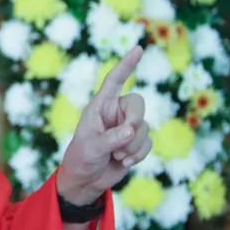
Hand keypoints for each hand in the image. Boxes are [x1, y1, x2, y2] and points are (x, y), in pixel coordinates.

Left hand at [58, 47, 151, 205]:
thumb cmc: (81, 159)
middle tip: (123, 138)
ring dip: (132, 146)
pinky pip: (148, 143)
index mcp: (99, 106)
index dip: (126, 65)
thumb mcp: (91, 148)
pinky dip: (138, 155)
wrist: (86, 181)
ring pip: (144, 127)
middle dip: (134, 122)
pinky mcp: (136, 142)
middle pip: (138, 104)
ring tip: (116, 156)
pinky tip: (124, 162)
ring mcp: (127, 127)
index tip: (138, 48)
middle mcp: (115, 113)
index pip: (114, 81)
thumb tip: (131, 130)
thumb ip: (110, 138)